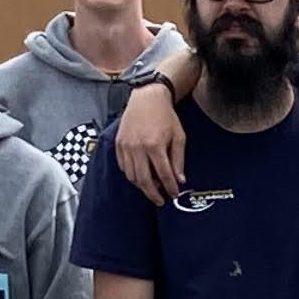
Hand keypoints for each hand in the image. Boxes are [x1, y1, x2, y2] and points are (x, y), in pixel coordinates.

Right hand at [114, 80, 187, 202]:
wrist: (147, 98)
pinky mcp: (118, 144)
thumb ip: (178, 160)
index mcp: (155, 146)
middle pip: (144, 180)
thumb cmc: (165, 117)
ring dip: (142, 186)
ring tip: (152, 188)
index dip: (170, 188)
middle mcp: (138, 148)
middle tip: (160, 201)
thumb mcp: (178, 137)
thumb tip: (179, 180)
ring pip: (132, 176)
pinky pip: (123, 167)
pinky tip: (141, 176)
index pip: (164, 175)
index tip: (174, 194)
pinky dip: (132, 175)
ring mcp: (126, 146)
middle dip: (153, 194)